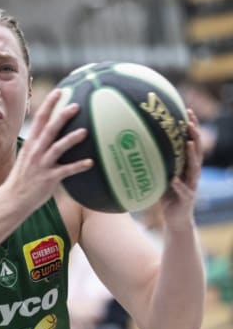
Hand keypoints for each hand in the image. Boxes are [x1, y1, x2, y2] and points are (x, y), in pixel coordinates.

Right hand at [4, 89, 92, 209]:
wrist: (13, 199)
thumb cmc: (23, 179)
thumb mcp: (27, 158)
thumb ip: (39, 147)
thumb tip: (53, 137)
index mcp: (30, 144)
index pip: (39, 119)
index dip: (49, 104)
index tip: (59, 91)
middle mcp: (35, 152)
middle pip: (49, 129)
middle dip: (61, 116)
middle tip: (75, 105)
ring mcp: (42, 164)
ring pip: (57, 147)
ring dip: (71, 138)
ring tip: (84, 131)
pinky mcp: (49, 178)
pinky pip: (66, 171)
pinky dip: (78, 166)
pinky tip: (90, 163)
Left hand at [159, 108, 202, 229]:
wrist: (176, 218)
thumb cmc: (166, 195)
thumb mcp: (158, 175)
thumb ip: (152, 162)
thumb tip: (131, 146)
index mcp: (185, 165)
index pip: (190, 141)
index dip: (190, 127)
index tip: (187, 110)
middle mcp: (191, 172)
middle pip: (197, 149)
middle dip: (195, 134)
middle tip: (189, 120)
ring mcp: (191, 185)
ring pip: (194, 167)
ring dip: (192, 154)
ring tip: (189, 142)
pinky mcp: (187, 198)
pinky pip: (183, 190)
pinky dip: (178, 184)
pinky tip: (174, 178)